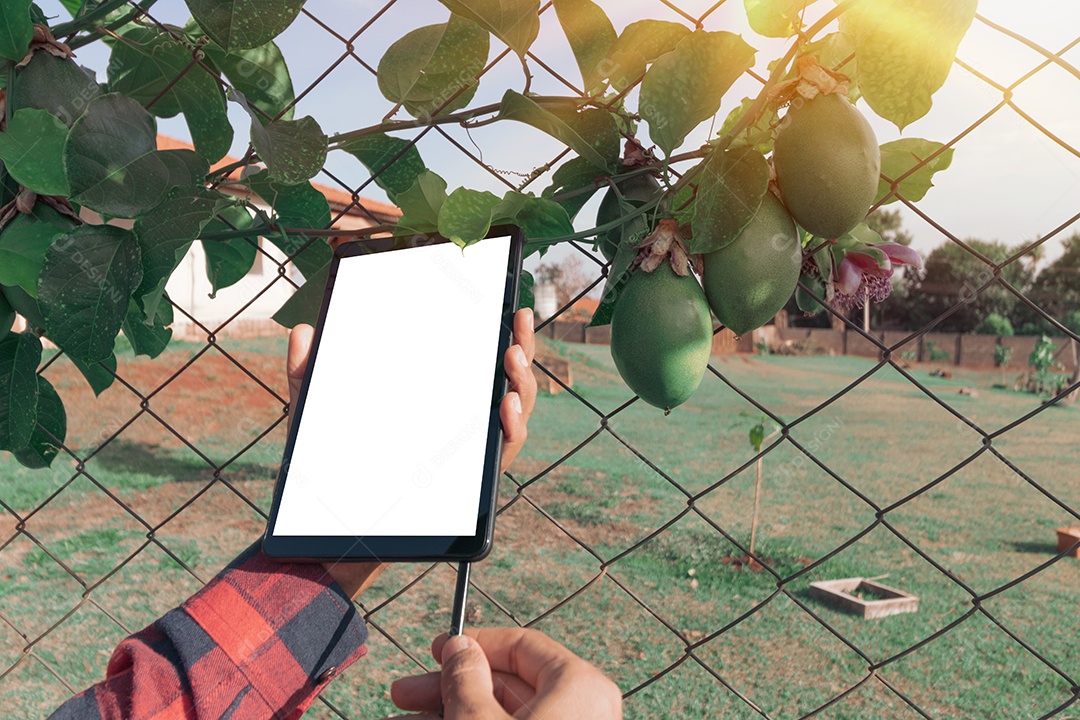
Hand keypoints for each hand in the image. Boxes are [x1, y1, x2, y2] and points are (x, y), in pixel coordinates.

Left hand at [285, 308, 536, 598]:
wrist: (329, 531)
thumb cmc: (328, 471)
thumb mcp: (316, 415)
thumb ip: (308, 372)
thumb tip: (304, 330)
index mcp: (437, 401)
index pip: (477, 361)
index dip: (501, 334)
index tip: (508, 307)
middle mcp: (462, 426)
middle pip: (507, 382)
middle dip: (522, 347)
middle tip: (518, 320)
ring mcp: (469, 455)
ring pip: (514, 414)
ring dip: (523, 383)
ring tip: (512, 355)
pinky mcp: (470, 485)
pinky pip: (502, 455)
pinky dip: (512, 429)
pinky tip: (506, 407)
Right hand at [385, 628, 621, 718]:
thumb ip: (464, 679)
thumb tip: (458, 647)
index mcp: (579, 686)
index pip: (521, 645)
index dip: (472, 645)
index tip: (435, 649)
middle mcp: (582, 711)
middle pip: (505, 685)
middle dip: (448, 687)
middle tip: (404, 693)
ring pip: (501, 716)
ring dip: (448, 714)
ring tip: (400, 719)